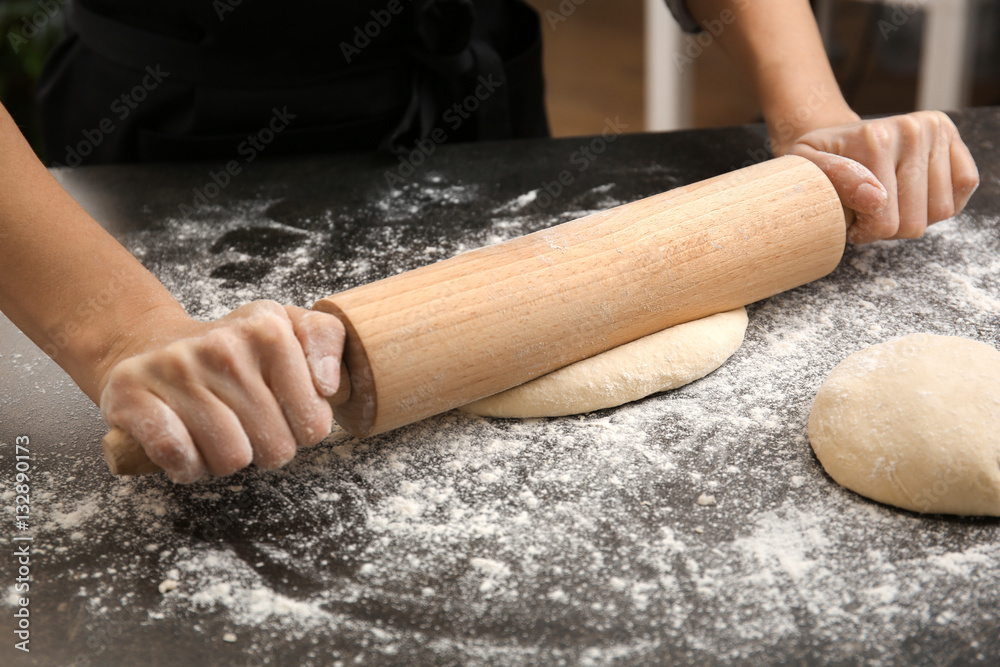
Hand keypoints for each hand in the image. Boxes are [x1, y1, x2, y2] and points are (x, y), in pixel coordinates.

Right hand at [98, 301, 344, 482]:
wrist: (151, 344)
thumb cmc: (232, 350)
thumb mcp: (289, 328)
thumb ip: (327, 341)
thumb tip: (329, 385)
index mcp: (268, 329)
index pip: (314, 421)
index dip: (302, 431)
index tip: (286, 417)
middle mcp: (222, 344)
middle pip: (275, 447)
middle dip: (266, 449)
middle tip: (249, 428)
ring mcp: (175, 367)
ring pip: (230, 457)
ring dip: (225, 460)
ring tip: (218, 435)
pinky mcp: (133, 394)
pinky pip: (177, 454)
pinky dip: (187, 466)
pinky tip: (188, 451)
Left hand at [779, 111, 979, 243]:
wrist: (838, 138)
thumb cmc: (819, 162)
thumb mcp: (807, 169)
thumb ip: (836, 181)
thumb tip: (877, 199)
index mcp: (875, 138)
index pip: (884, 220)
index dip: (866, 232)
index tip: (851, 221)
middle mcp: (913, 130)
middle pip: (915, 221)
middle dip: (889, 229)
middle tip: (869, 213)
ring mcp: (937, 131)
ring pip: (941, 211)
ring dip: (914, 217)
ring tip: (888, 205)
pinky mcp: (954, 139)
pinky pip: (965, 186)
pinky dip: (941, 202)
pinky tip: (915, 197)